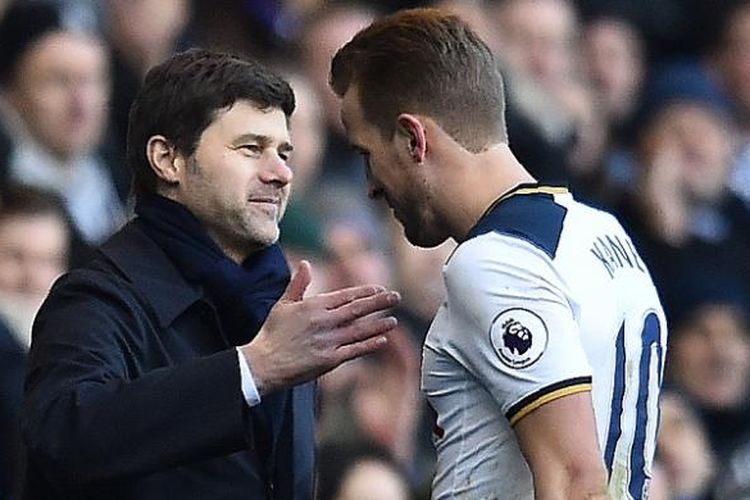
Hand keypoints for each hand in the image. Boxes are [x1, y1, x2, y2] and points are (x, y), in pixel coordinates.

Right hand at [241, 260, 400, 394]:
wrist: (264, 363)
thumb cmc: (272, 334)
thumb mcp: (283, 304)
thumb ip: (298, 284)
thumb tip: (305, 264)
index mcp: (314, 306)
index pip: (345, 296)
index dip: (364, 292)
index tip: (378, 288)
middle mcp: (325, 321)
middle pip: (357, 309)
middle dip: (379, 303)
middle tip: (396, 297)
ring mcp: (329, 341)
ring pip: (360, 330)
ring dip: (379, 324)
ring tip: (394, 320)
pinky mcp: (330, 360)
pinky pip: (355, 350)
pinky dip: (369, 345)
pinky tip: (382, 340)